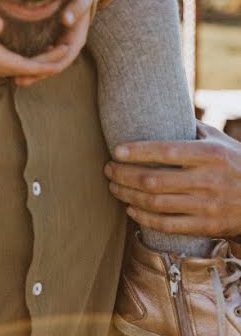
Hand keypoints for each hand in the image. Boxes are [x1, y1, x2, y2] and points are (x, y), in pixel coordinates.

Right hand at [0, 0, 91, 84]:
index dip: (50, 61)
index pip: (30, 66)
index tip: (66, 51)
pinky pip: (21, 65)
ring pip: (28, 69)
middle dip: (52, 62)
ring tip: (61, 49)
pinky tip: (42, 50)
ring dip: (44, 62)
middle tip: (70, 47)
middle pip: (33, 70)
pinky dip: (35, 61)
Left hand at [15, 0, 92, 85]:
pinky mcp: (50, 44)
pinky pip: (40, 56)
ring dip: (31, 73)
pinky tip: (14, 66)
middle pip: (51, 67)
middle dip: (36, 75)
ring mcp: (58, 48)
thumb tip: (66, 19)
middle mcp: (67, 48)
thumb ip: (76, 9)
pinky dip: (29, 62)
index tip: (32, 70)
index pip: (62, 60)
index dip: (47, 67)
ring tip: (13, 79)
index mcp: (76, 41)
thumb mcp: (81, 1)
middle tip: (18, 80)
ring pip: (45, 65)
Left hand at [106, 122, 240, 236]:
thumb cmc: (236, 163)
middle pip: (154, 180)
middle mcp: (209, 180)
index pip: (168, 151)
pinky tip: (131, 209)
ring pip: (156, 203)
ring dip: (128, 196)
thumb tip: (158, 108)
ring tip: (113, 186)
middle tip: (107, 169)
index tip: (115, 151)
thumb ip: (191, 128)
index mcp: (212, 155)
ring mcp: (208, 205)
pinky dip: (144, 218)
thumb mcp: (220, 141)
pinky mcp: (207, 226)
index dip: (138, 152)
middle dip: (124, 175)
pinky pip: (168, 225)